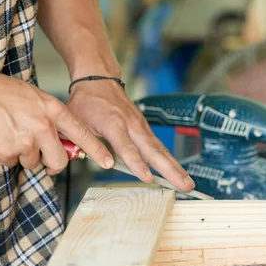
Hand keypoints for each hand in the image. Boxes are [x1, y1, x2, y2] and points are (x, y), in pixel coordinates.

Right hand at [0, 67, 112, 172]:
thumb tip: (65, 142)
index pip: (82, 134)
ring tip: (11, 133)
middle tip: (44, 158)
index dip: (97, 150)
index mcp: (53, 110)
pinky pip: (13, 163)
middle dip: (52, 164)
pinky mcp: (8, 152)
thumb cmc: (0, 92)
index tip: (109, 162)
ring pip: (34, 163)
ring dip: (24, 155)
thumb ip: (52, 119)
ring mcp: (26, 141)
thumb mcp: (35, 98)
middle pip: (60, 161)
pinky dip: (6, 154)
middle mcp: (44, 126)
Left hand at [65, 78, 194, 191]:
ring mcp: (141, 127)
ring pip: (161, 150)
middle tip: (184, 185)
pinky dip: (170, 161)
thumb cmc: (87, 101)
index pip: (127, 148)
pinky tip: (178, 173)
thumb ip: (88, 145)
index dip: (137, 164)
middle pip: (154, 151)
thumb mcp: (77, 122)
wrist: (99, 80)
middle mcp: (132, 125)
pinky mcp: (145, 129)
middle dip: (170, 170)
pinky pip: (159, 147)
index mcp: (113, 123)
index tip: (148, 178)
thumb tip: (104, 165)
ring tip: (188, 183)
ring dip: (176, 168)